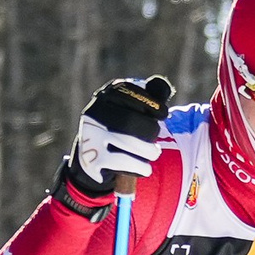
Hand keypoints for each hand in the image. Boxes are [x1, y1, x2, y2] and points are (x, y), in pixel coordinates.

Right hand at [56, 76, 174, 211]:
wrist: (92, 157)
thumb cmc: (122, 129)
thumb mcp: (135, 108)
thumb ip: (152, 95)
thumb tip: (162, 87)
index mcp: (105, 96)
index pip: (128, 92)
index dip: (150, 102)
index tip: (164, 114)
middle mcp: (93, 113)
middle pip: (128, 120)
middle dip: (150, 130)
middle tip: (157, 136)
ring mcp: (91, 136)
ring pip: (126, 142)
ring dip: (148, 150)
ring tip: (154, 153)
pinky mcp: (92, 159)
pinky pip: (121, 162)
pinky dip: (139, 166)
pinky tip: (146, 168)